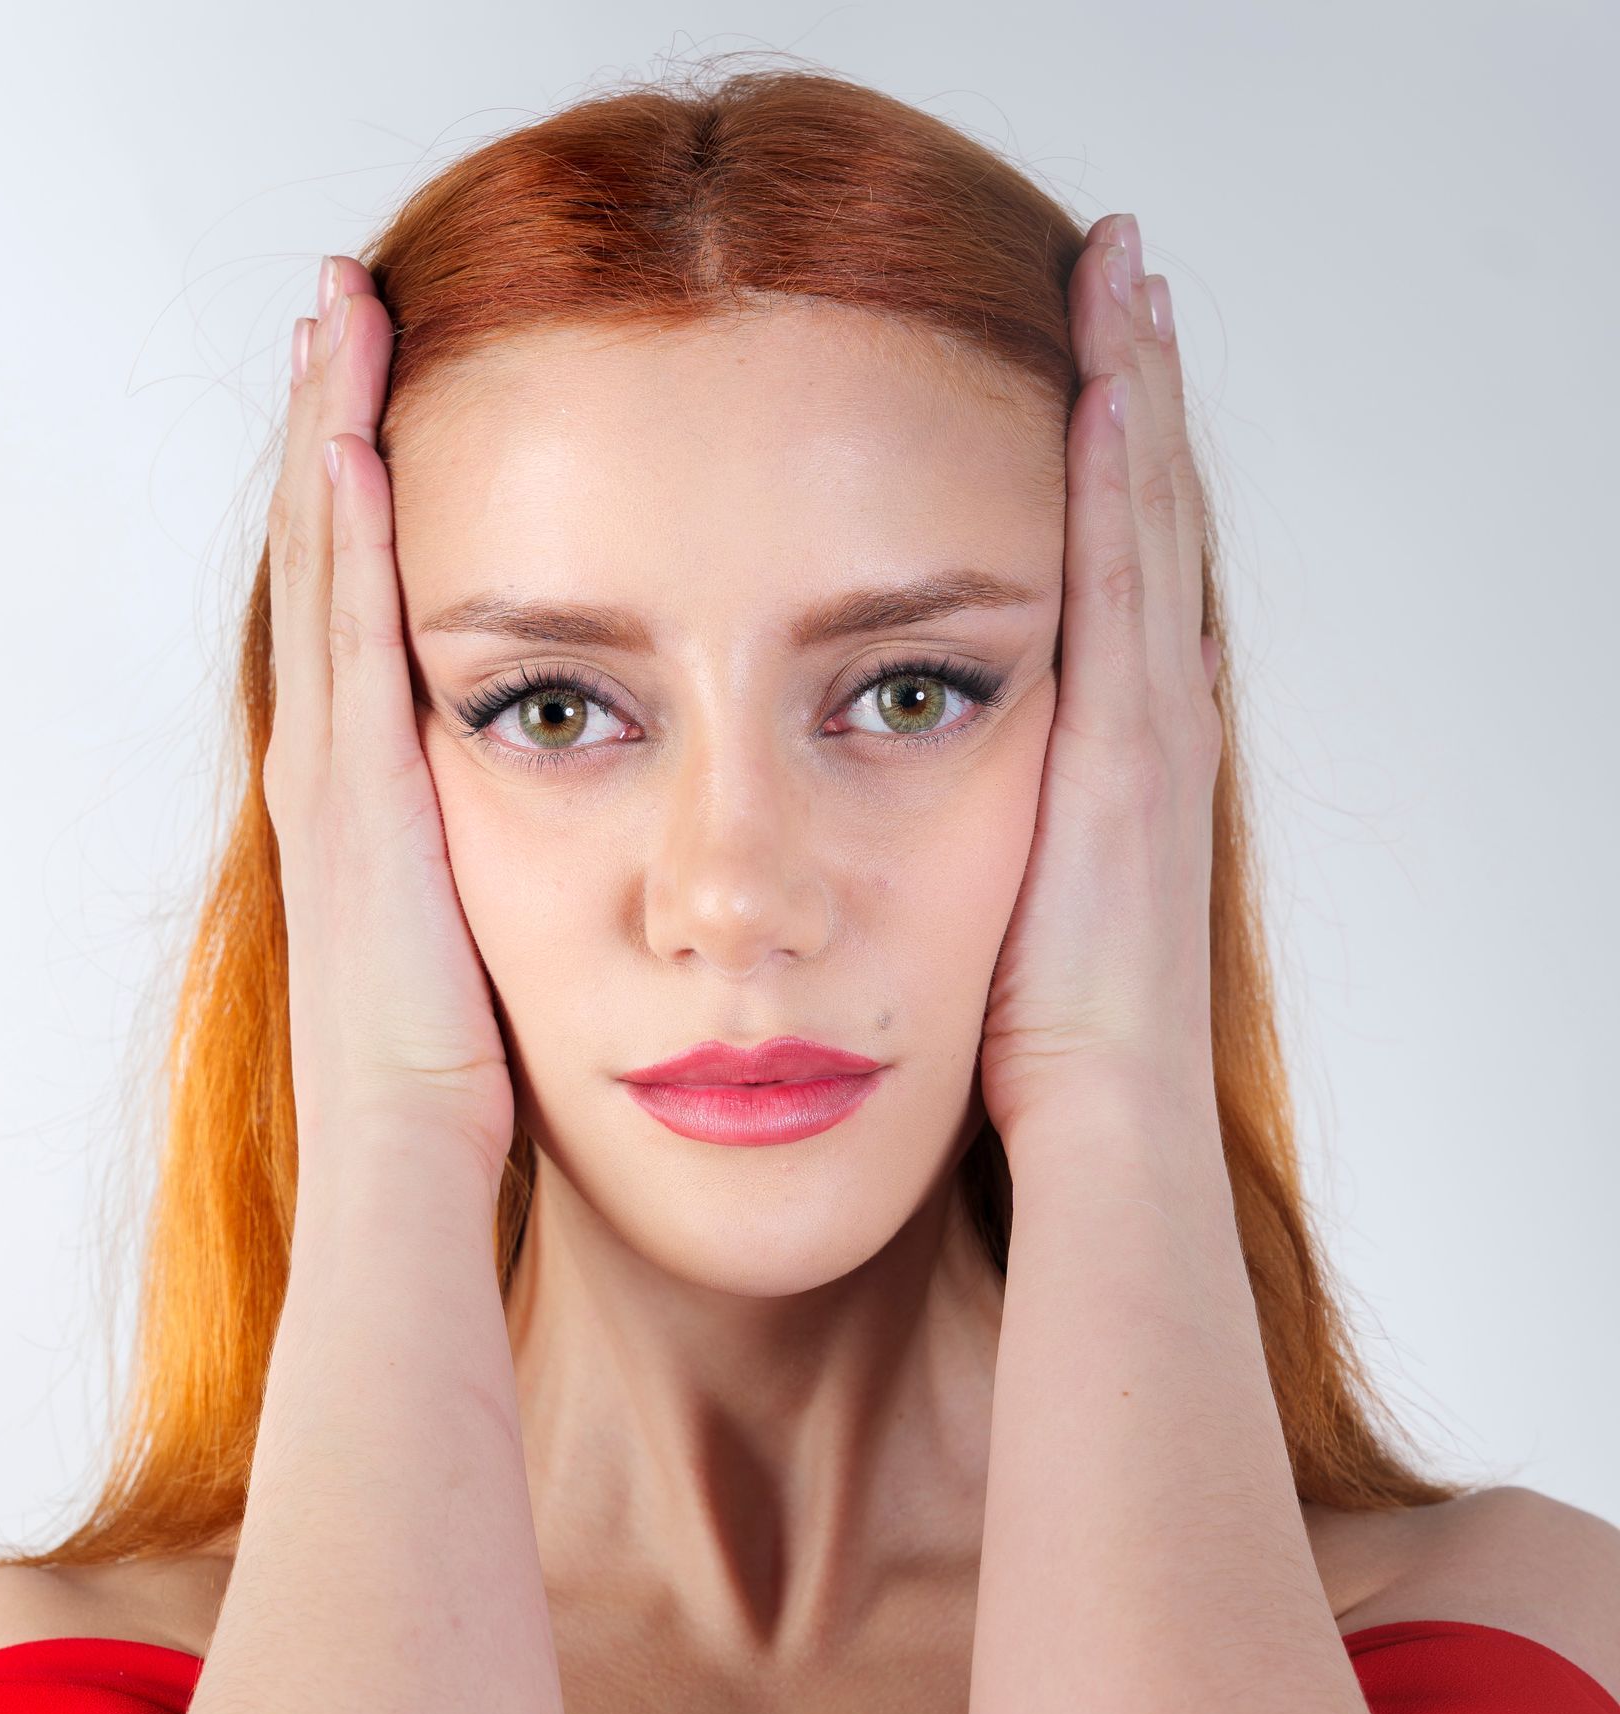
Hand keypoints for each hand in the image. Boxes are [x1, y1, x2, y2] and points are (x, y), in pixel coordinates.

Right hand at [265, 257, 516, 1190]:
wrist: (407, 1167)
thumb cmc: (460, 1095)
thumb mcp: (492, 960)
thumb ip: (518, 881)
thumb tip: (592, 843)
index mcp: (363, 810)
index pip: (353, 619)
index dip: (353, 505)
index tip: (374, 397)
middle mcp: (329, 774)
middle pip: (319, 562)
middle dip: (325, 429)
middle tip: (340, 304)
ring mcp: (330, 779)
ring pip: (319, 569)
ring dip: (323, 435)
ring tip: (338, 314)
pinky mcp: (356, 800)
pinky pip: (346, 635)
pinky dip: (340, 530)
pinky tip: (351, 432)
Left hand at [975, 214, 1224, 1152]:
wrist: (1096, 1119)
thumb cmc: (1026, 1052)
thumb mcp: (979, 918)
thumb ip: (956, 838)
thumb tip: (884, 803)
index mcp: (1110, 764)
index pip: (1110, 584)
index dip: (1106, 476)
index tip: (1081, 373)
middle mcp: (1145, 726)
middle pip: (1143, 522)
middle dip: (1130, 396)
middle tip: (1115, 273)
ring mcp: (1150, 731)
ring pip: (1148, 523)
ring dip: (1134, 395)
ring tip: (1118, 277)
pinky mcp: (1133, 751)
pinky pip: (1127, 584)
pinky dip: (1122, 480)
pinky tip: (1102, 382)